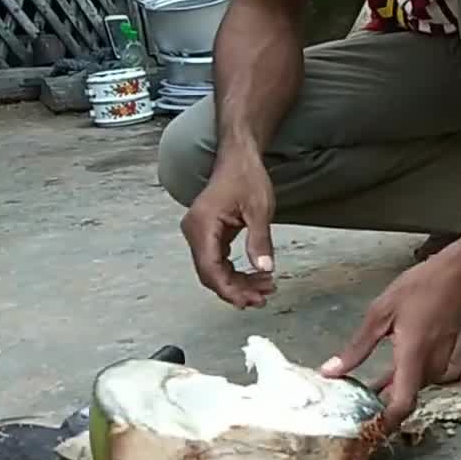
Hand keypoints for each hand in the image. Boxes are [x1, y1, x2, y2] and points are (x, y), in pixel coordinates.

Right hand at [179, 151, 276, 308]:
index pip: (210, 268)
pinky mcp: (207, 234)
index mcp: (203, 225)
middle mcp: (194, 231)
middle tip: (263, 298)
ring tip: (266, 288)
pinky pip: (217, 260)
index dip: (229, 289)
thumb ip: (260, 241)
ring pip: (214, 269)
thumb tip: (265, 269)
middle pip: (210, 273)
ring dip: (238, 282)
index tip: (249, 301)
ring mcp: (199, 233)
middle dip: (236, 289)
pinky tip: (256, 276)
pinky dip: (235, 271)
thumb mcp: (260, 209)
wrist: (238, 158)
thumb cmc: (247, 177)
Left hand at [320, 252, 460, 432]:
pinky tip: (380, 378)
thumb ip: (357, 347)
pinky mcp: (442, 357)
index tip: (364, 432)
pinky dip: (399, 382)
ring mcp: (439, 363)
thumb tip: (331, 371)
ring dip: (389, 395)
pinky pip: (418, 378)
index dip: (384, 424)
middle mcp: (429, 366)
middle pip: (404, 401)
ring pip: (410, 389)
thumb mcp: (381, 313)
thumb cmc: (423, 287)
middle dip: (379, 410)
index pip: (402, 405)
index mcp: (413, 356)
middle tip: (351, 412)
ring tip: (359, 395)